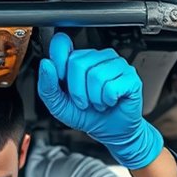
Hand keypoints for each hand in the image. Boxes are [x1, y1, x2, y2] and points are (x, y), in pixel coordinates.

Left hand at [37, 33, 162, 168]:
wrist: (110, 132)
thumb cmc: (87, 115)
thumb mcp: (59, 104)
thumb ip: (47, 85)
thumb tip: (46, 64)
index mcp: (79, 58)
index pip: (61, 44)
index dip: (59, 67)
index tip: (64, 83)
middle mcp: (98, 57)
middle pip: (77, 63)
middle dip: (77, 91)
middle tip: (84, 101)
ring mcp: (117, 64)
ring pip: (95, 76)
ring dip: (93, 98)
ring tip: (98, 102)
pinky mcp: (131, 77)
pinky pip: (111, 87)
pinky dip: (107, 101)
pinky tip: (110, 101)